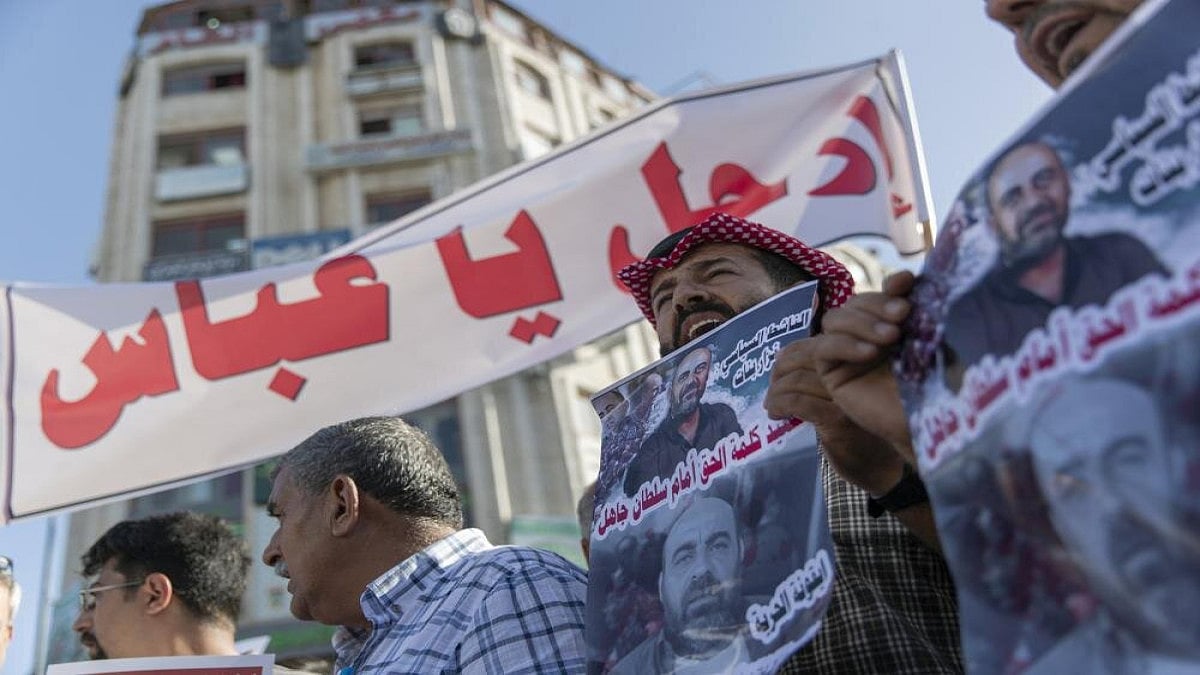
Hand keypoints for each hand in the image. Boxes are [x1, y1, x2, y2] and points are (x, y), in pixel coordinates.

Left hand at [765, 337, 904, 494]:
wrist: (882, 468)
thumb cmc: (862, 430)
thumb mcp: (844, 395)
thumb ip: (824, 375)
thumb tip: (782, 358)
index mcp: (858, 362)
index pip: (816, 344)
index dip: (791, 352)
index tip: (778, 366)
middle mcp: (856, 373)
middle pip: (804, 359)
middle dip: (780, 370)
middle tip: (772, 387)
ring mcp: (847, 398)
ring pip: (797, 380)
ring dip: (775, 391)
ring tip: (771, 404)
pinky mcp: (837, 420)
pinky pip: (796, 402)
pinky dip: (779, 405)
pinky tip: (775, 414)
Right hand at [815, 271, 916, 463]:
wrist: (931, 424)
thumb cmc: (937, 383)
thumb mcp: (928, 337)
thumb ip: (917, 307)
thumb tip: (905, 275)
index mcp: (890, 323)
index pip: (880, 294)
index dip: (889, 286)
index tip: (907, 282)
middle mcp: (866, 335)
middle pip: (854, 303)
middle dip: (877, 304)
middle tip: (903, 314)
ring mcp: (846, 354)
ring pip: (835, 320)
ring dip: (861, 323)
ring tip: (891, 337)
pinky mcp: (831, 374)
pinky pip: (824, 348)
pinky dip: (844, 344)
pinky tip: (869, 353)